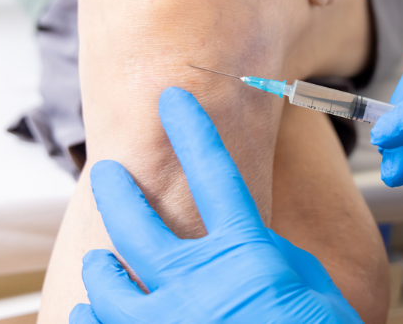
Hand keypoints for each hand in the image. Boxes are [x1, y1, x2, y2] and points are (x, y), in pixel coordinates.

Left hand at [69, 87, 360, 323]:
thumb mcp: (312, 287)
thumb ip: (273, 255)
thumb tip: (251, 239)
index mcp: (246, 254)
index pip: (214, 173)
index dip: (193, 130)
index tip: (173, 100)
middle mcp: (197, 281)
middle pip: (137, 219)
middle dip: (116, 189)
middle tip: (106, 174)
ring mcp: (166, 321)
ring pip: (105, 279)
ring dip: (100, 265)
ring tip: (98, 259)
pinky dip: (92, 316)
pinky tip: (91, 312)